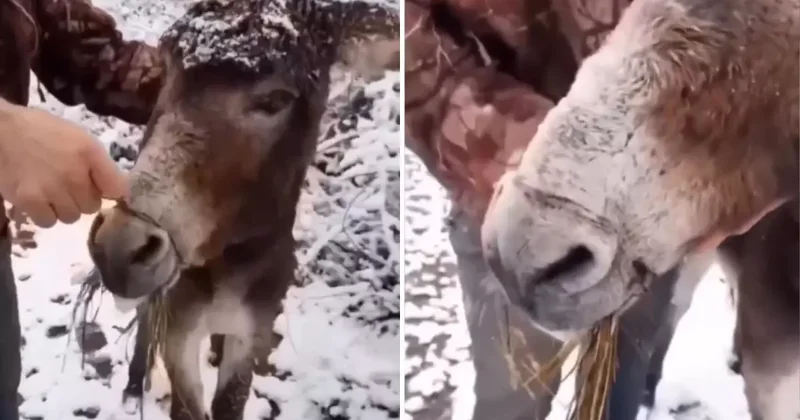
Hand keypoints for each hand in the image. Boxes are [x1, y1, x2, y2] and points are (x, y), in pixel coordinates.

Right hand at [0, 103, 128, 227]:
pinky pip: (48, 221)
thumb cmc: (40, 131)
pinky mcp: (29, 200)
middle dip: (82, 199)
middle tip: (66, 186)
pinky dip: (43, 214)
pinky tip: (37, 198)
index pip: (117, 188)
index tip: (102, 191)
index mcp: (89, 152)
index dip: (110, 192)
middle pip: (93, 206)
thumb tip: (114, 191)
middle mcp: (74, 172)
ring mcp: (52, 188)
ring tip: (49, 191)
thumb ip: (98, 162)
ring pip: (72, 217)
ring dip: (63, 208)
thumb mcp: (77, 137)